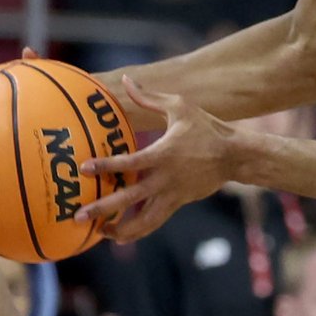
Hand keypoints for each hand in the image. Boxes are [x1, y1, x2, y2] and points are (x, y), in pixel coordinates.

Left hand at [73, 76, 231, 240]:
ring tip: (100, 233)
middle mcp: (165, 178)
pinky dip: (137, 231)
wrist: (236, 156)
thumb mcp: (180, 107)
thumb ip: (149, 98)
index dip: (106, 166)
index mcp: (163, 154)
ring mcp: (172, 194)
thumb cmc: (206, 128)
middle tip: (79, 215)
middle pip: (129, 198)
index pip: (130, 163)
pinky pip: (154, 221)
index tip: (85, 169)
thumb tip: (126, 80)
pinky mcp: (178, 203)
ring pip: (144, 220)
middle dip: (104, 208)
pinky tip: (121, 235)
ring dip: (121, 230)